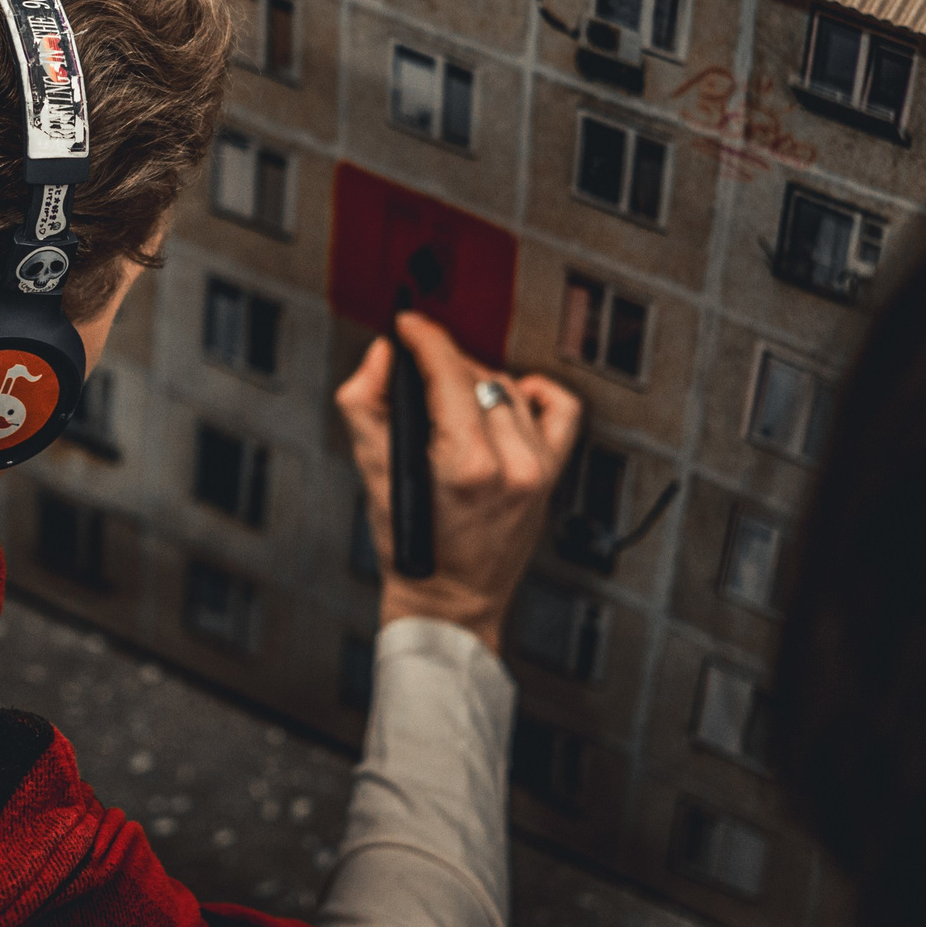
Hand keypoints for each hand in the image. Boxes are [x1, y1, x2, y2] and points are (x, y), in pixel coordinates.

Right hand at [336, 311, 581, 656]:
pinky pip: (559, 410)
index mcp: (467, 464)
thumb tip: (383, 355)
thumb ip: (366, 403)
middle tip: (415, 369)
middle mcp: (511, 464)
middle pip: (475, 376)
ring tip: (449, 395)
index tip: (408, 326)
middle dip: (442, 363)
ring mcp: (538, 469)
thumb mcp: (371, 472)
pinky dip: (534, 393)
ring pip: (507, 389)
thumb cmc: (412, 548)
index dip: (423, 338)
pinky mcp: (553, 475)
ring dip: (475, 381)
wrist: (452, 600)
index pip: (448, 372)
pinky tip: (508, 396)